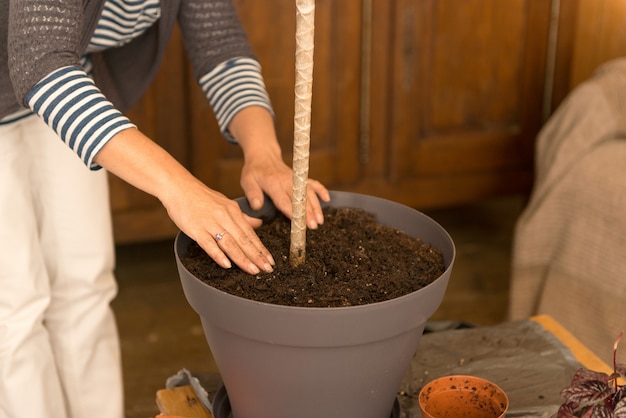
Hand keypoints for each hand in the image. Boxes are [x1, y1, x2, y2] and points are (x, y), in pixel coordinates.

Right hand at [95, 128, 274, 274]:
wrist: (179, 187)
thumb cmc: (201, 197)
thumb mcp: (226, 203)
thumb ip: (242, 217)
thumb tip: (259, 224)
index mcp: (233, 212)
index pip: (250, 234)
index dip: (261, 249)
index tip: (270, 261)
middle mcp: (225, 218)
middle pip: (244, 240)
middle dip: (257, 256)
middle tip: (268, 269)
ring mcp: (211, 224)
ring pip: (230, 244)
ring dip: (243, 259)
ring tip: (253, 270)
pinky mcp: (197, 229)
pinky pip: (209, 244)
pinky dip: (218, 255)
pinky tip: (227, 265)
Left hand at [231, 107, 330, 228]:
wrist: (263, 155)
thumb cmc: (254, 171)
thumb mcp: (247, 181)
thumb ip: (252, 194)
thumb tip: (257, 206)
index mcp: (273, 184)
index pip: (284, 200)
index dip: (292, 212)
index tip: (298, 222)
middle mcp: (287, 181)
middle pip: (300, 199)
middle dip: (308, 213)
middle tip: (314, 226)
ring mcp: (296, 179)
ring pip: (309, 193)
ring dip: (316, 206)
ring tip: (320, 220)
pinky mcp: (301, 178)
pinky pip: (313, 183)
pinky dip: (321, 190)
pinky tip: (327, 199)